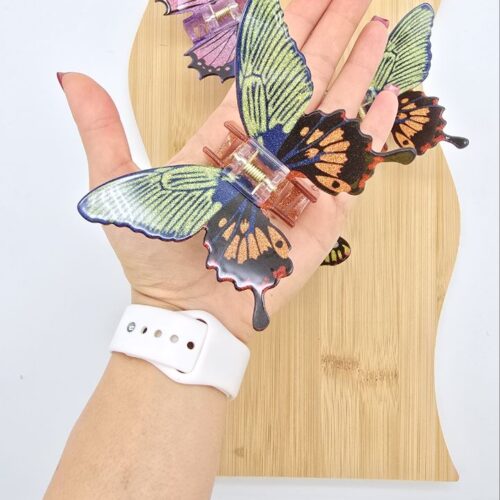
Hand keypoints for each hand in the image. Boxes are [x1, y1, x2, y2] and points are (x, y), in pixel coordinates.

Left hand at [60, 0, 398, 342]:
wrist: (187, 310)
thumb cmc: (155, 256)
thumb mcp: (120, 187)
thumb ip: (103, 129)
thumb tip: (71, 77)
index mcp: (223, 142)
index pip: (260, 76)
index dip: (283, 33)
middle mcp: (264, 157)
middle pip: (302, 86)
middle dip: (328, 37)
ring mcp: (294, 185)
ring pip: (330, 120)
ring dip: (355, 73)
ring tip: (377, 30)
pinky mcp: (320, 218)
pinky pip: (348, 171)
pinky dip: (369, 135)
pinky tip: (388, 98)